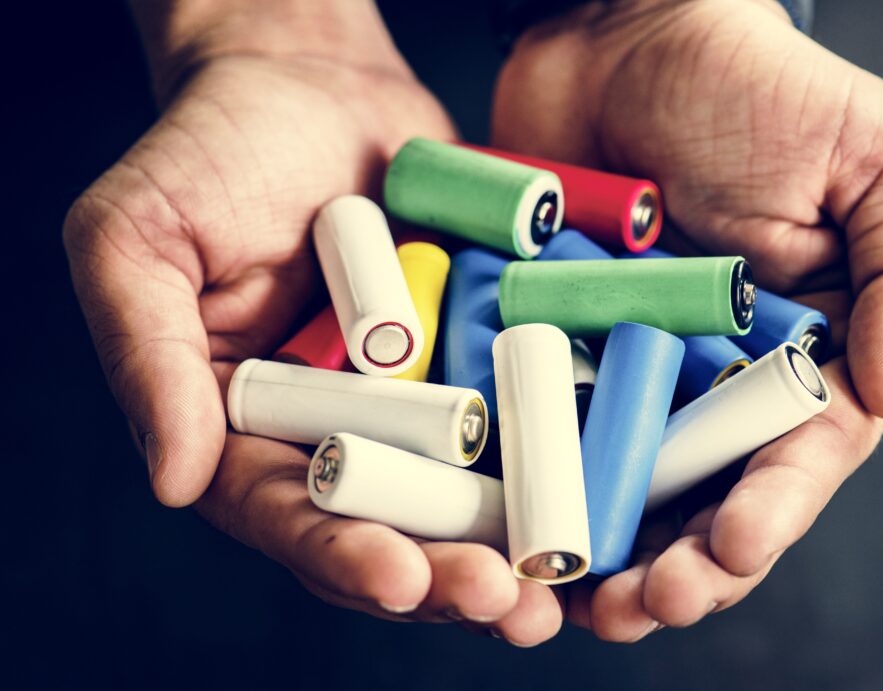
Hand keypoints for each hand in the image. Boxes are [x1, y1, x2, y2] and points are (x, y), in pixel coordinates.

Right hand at [65, 3, 557, 641]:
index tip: (399, 577)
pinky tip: (604, 490)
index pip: (290, 515)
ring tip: (561, 579)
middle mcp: (340, 428)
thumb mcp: (138, 239)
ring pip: (468, 489)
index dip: (343, 555)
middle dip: (446, 573)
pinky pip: (523, 411)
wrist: (313, 80)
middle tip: (503, 601)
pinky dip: (561, 454)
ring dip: (513, 540)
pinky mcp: (478, 353)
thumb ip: (145, 358)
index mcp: (249, 426)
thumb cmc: (209, 150)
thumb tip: (175, 482)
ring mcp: (418, 396)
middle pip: (394, 523)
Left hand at [492, 0, 882, 639]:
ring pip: (611, 486)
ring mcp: (621, 368)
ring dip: (593, 552)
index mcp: (798, 352)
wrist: (623, 33)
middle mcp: (708, 378)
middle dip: (674, 565)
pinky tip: (501, 529)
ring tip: (567, 600)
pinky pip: (532, 427)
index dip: (767, 515)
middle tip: (635, 608)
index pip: (793, 460)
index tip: (727, 547)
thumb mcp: (876, 162)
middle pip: (695, 496)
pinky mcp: (545, 346)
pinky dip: (521, 483)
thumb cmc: (758, 87)